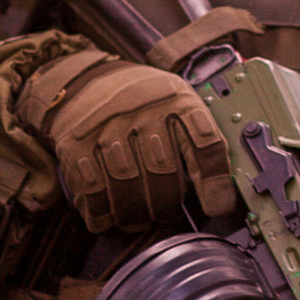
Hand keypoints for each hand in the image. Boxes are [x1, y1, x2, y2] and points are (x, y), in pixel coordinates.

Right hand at [15, 51, 235, 232]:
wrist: (87, 82)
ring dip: (137, 213)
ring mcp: (107, 130)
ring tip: (141, 217)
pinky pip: (93, 193)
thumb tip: (223, 193)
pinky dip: (103, 214)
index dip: (214, 183)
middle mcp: (143, 113)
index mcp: (178, 102)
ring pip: (128, 188)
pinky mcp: (76, 147)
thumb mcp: (179, 103)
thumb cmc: (145, 103)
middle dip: (168, 204)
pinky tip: (110, 216)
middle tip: (167, 210)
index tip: (216, 208)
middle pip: (164, 173)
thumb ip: (201, 140)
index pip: (205, 144)